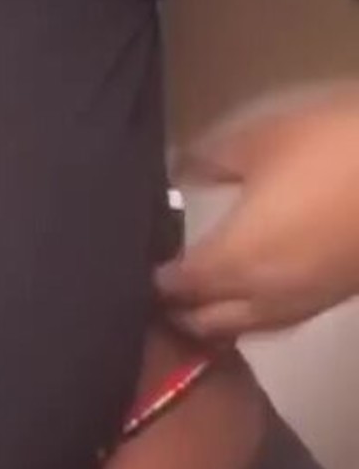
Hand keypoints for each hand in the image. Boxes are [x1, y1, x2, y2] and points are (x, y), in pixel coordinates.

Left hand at [155, 87, 358, 339]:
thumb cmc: (334, 148)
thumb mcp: (262, 139)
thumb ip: (209, 160)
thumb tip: (177, 173)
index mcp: (235, 261)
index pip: (178, 287)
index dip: (151, 281)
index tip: (132, 267)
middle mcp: (265, 296)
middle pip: (206, 321)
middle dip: (177, 309)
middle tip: (155, 287)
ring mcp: (305, 303)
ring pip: (245, 329)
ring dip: (214, 318)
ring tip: (196, 294)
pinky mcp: (335, 298)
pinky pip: (278, 320)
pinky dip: (252, 314)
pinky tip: (249, 292)